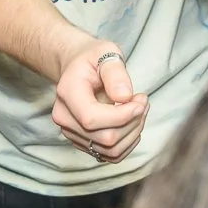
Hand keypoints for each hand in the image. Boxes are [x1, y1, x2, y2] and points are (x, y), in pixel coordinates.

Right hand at [52, 35, 148, 162]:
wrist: (78, 68)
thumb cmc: (93, 59)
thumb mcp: (107, 52)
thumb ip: (116, 73)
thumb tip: (125, 97)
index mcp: (67, 93)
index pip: (92, 118)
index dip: (122, 115)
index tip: (140, 99)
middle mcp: (64, 118)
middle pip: (105, 138)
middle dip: (133, 122)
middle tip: (143, 101)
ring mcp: (71, 133)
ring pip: (110, 150)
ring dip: (133, 133)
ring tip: (139, 109)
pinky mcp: (83, 143)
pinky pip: (110, 155)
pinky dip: (128, 143)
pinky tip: (132, 123)